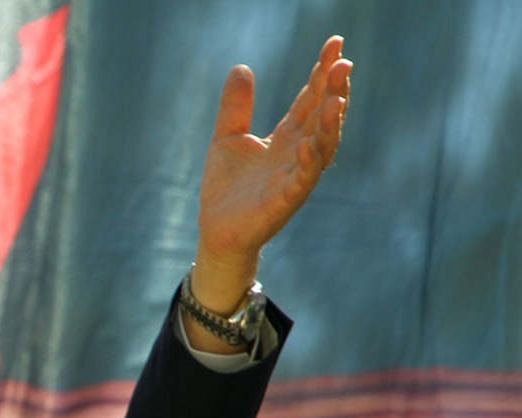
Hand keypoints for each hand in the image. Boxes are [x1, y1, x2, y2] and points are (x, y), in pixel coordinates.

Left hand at [191, 36, 351, 318]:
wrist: (216, 230)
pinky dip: (308, 162)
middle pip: (323, 117)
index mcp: (288, 136)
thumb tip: (241, 67)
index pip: (310, 99)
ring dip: (331, 124)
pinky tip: (309, 144)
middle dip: (335, 91)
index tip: (334, 44)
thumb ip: (235, 106)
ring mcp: (295, 177)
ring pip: (322, 147)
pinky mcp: (284, 201)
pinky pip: (302, 180)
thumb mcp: (227, 138)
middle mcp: (298, 153)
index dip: (322, 72)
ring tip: (336, 99)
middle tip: (343, 63)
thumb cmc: (227, 187)